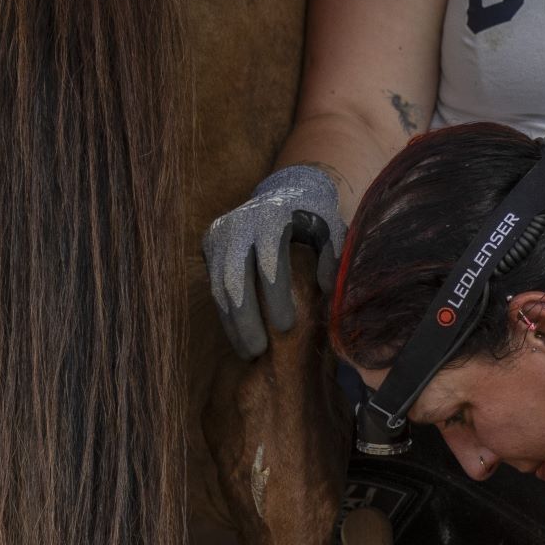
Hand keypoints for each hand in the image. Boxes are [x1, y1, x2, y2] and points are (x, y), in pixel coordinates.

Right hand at [203, 165, 345, 361]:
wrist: (286, 191)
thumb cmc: (316, 219)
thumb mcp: (332, 230)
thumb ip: (333, 257)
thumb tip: (329, 289)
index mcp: (272, 217)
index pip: (269, 259)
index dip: (276, 295)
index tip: (286, 328)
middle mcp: (240, 223)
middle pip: (235, 276)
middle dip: (246, 317)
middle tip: (259, 352)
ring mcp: (221, 233)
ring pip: (219, 284)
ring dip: (232, 322)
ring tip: (249, 354)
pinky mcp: (210, 243)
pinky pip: (214, 284)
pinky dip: (226, 313)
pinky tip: (239, 337)